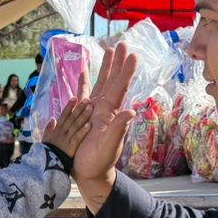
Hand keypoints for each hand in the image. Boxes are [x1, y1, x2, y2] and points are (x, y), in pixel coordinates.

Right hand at [38, 96, 92, 158]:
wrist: (44, 165)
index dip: (69, 106)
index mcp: (56, 130)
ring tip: (90, 107)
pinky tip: (89, 124)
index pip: (63, 115)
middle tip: (87, 99)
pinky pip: (77, 138)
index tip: (75, 98)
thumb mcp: (45, 139)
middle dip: (79, 108)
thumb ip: (49, 128)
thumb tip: (52, 119)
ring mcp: (66, 139)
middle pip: (72, 118)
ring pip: (76, 125)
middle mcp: (62, 132)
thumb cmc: (45, 152)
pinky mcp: (70, 147)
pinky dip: (83, 131)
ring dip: (83, 116)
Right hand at [70, 43, 138, 210]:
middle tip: (122, 44)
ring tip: (109, 51)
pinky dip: (84, 82)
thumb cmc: (100, 162)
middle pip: (112, 80)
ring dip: (105, 68)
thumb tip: (131, 111)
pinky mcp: (83, 116)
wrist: (90, 173)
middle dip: (117, 63)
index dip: (127, 72)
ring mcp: (95, 111)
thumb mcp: (109, 146)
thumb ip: (118, 129)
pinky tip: (84, 72)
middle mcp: (105, 109)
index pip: (120, 88)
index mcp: (111, 113)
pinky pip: (83, 94)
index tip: (134, 55)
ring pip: (101, 83)